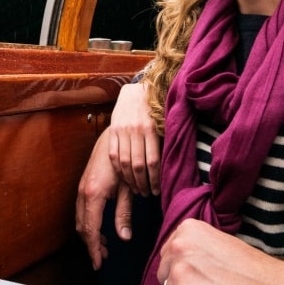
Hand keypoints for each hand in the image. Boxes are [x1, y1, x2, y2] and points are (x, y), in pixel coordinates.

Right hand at [75, 129, 135, 269]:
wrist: (114, 137)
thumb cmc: (124, 161)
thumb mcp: (127, 189)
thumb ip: (124, 214)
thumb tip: (123, 237)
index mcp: (93, 195)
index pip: (91, 230)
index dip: (94, 249)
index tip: (98, 263)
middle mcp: (83, 193)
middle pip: (82, 227)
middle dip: (92, 245)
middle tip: (103, 258)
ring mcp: (81, 188)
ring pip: (80, 219)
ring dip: (90, 235)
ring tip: (104, 246)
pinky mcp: (84, 185)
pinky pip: (82, 210)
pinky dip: (88, 223)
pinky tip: (100, 227)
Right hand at [105, 82, 161, 196]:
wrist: (134, 91)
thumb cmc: (153, 108)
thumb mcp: (161, 121)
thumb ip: (163, 140)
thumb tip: (171, 163)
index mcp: (151, 129)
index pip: (153, 161)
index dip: (155, 180)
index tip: (157, 191)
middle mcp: (136, 130)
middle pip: (138, 165)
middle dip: (143, 184)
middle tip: (147, 194)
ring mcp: (122, 130)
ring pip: (124, 162)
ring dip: (130, 180)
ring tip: (136, 189)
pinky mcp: (112, 130)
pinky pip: (113, 154)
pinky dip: (117, 169)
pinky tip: (123, 177)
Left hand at [157, 219, 283, 284]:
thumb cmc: (259, 274)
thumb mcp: (223, 244)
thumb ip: (197, 249)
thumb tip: (181, 261)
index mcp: (188, 231)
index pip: (169, 253)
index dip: (185, 267)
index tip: (201, 273)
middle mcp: (179, 251)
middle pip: (165, 273)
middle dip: (183, 283)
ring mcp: (179, 279)